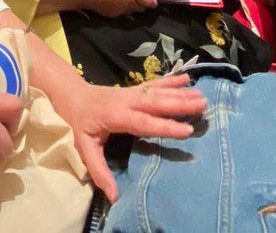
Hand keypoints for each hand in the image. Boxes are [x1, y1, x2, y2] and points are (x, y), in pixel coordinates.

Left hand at [53, 75, 205, 200]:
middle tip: (203, 105)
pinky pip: (156, 84)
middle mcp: (127, 101)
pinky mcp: (135, 89)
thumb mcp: (84, 148)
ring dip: (181, 93)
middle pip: (156, 102)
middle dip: (180, 104)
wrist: (73, 95)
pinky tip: (187, 78)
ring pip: (159, 92)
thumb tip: (114, 196)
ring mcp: (133, 92)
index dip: (165, 126)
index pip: (144, 123)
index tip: (187, 130)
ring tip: (202, 96)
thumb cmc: (80, 123)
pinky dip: (172, 81)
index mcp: (117, 116)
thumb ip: (99, 171)